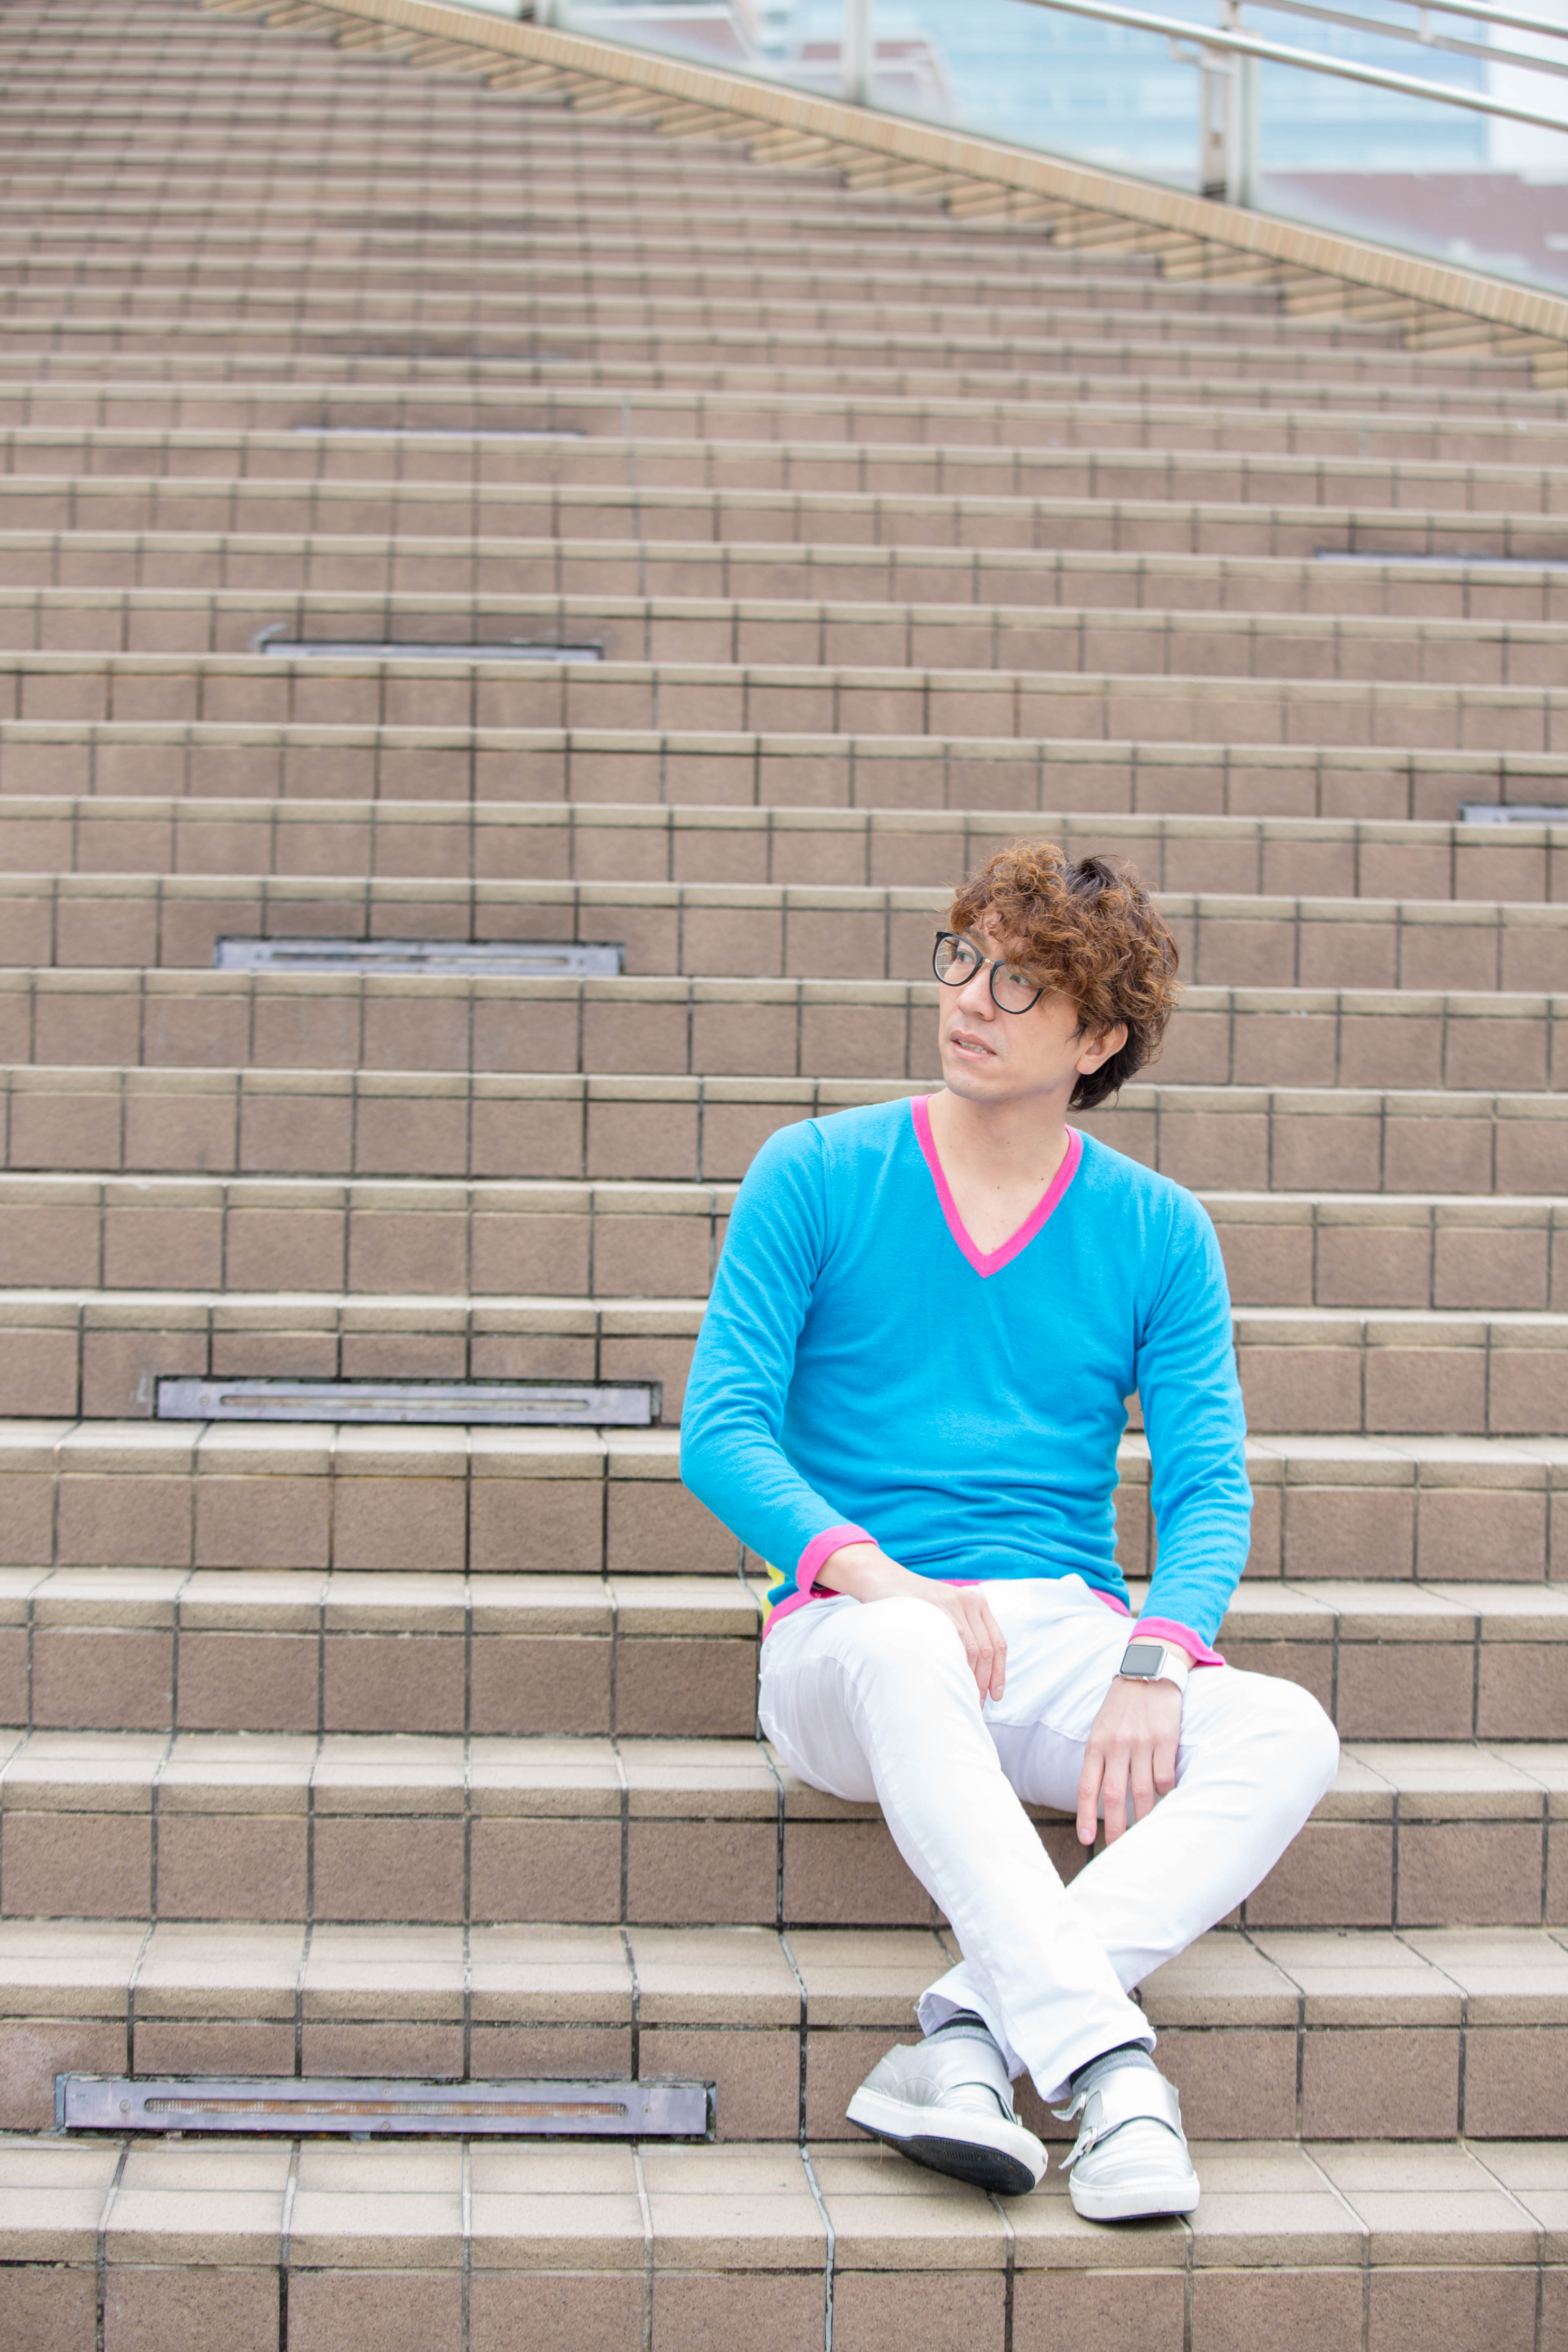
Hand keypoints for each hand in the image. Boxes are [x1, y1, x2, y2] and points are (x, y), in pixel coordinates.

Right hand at [814, 1542, 1006, 1702]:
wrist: (885, 1579)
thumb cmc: (915, 1602)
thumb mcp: (947, 1610)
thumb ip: (964, 1630)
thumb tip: (976, 1675)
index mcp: (977, 1604)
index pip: (998, 1644)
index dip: (999, 1673)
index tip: (996, 1695)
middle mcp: (969, 1602)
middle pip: (987, 1649)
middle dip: (985, 1681)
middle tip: (976, 1703)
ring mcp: (951, 1603)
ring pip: (972, 1648)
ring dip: (970, 1677)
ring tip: (962, 1697)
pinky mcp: (934, 1605)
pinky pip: (952, 1639)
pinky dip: (954, 1662)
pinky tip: (949, 1678)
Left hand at [1076, 1674, 1182, 1845]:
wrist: (1147, 1671)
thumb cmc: (1121, 1705)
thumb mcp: (1101, 1727)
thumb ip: (1099, 1757)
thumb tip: (1097, 1794)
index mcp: (1096, 1743)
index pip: (1088, 1786)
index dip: (1085, 1815)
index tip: (1085, 1839)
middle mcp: (1117, 1745)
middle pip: (1115, 1796)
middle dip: (1114, 1828)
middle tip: (1116, 1850)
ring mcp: (1142, 1743)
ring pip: (1142, 1791)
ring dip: (1143, 1817)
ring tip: (1144, 1835)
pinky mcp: (1165, 1739)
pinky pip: (1165, 1776)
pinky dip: (1166, 1792)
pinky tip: (1166, 1799)